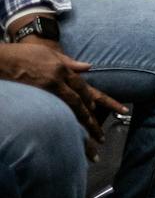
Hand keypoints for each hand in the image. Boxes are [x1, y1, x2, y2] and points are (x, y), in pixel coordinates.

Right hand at [0, 43, 127, 160]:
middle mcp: (57, 81)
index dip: (94, 100)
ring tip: (89, 144)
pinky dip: (61, 127)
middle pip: (79, 103)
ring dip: (80, 128)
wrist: (0, 60)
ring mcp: (45, 91)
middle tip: (101, 136)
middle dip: (92, 121)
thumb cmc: (24, 54)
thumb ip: (70, 62)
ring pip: (68, 112)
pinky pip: (51, 115)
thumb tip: (89, 67)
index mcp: (62, 70)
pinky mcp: (33, 99)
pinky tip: (66, 138)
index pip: (84, 88)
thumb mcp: (50, 53)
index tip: (99, 112)